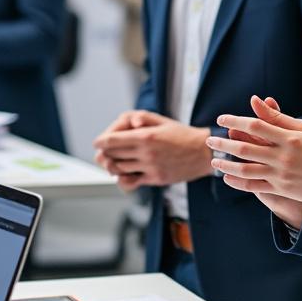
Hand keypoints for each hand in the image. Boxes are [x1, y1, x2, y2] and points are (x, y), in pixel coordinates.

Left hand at [92, 111, 211, 188]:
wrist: (203, 152)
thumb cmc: (181, 134)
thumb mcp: (161, 120)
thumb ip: (140, 118)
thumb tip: (127, 124)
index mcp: (146, 136)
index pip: (111, 141)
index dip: (100, 142)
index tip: (98, 143)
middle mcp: (146, 153)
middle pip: (111, 155)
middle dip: (104, 153)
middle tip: (104, 152)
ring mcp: (150, 168)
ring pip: (118, 169)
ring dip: (112, 165)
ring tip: (113, 161)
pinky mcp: (155, 179)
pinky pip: (130, 182)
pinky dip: (122, 179)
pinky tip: (124, 174)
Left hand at [222, 98, 301, 228]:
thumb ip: (278, 117)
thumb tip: (255, 101)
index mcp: (290, 137)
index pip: (255, 125)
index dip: (235, 121)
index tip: (221, 119)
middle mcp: (283, 156)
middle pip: (245, 148)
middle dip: (223, 143)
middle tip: (209, 139)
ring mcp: (281, 175)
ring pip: (245, 170)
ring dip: (226, 164)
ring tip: (213, 160)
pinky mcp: (282, 190)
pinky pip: (254, 187)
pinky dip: (238, 182)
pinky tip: (227, 177)